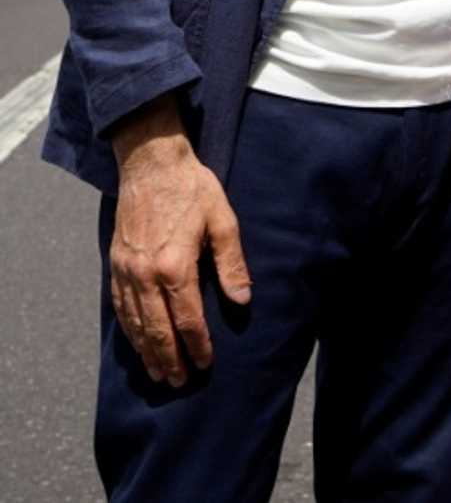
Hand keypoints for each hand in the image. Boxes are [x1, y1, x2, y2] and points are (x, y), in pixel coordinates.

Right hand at [110, 95, 250, 387]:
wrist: (150, 162)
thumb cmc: (192, 188)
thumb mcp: (223, 219)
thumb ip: (232, 263)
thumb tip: (242, 300)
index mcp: (175, 265)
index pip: (188, 319)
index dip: (198, 345)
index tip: (206, 363)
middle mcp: (146, 274)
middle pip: (157, 330)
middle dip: (169, 359)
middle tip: (178, 382)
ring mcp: (126, 271)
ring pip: (134, 323)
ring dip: (146, 351)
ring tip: (157, 372)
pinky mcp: (114, 264)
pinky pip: (119, 307)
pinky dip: (128, 330)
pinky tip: (136, 342)